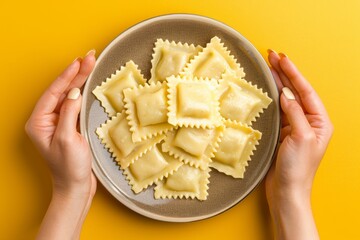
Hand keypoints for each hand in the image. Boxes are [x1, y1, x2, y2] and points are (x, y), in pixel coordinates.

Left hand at [26, 50, 95, 239]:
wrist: (76, 186)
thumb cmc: (69, 167)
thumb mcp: (68, 138)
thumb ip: (69, 113)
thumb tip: (74, 92)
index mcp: (39, 122)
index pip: (54, 92)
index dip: (68, 75)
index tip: (81, 61)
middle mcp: (46, 120)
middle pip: (61, 90)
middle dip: (76, 73)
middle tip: (90, 57)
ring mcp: (58, 122)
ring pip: (69, 95)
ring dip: (80, 80)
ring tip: (90, 64)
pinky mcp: (69, 126)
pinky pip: (75, 104)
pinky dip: (83, 92)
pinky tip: (88, 83)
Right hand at [265, 50, 332, 239]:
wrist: (286, 191)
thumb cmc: (298, 168)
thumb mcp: (301, 137)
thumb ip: (294, 113)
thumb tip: (285, 93)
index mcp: (319, 121)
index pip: (305, 90)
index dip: (293, 73)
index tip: (281, 58)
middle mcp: (308, 121)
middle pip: (296, 91)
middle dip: (285, 72)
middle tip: (272, 55)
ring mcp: (295, 126)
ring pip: (285, 98)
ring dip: (277, 82)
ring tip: (268, 66)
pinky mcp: (282, 133)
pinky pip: (277, 110)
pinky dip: (270, 98)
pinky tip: (265, 89)